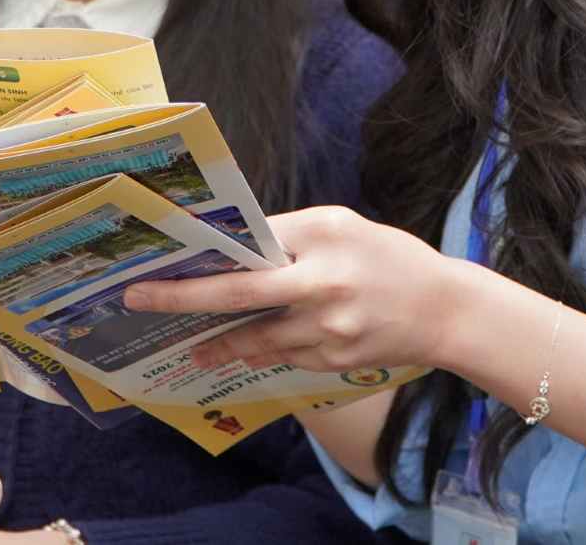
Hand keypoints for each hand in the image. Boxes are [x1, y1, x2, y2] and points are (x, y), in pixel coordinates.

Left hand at [122, 206, 464, 373]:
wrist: (446, 310)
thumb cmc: (388, 256)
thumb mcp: (341, 226)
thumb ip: (289, 235)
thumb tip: (234, 249)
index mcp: (322, 236)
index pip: (250, 244)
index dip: (204, 254)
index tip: (161, 259)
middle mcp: (321, 282)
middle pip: (239, 293)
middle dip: (183, 297)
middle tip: (139, 299)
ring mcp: (328, 326)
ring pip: (256, 337)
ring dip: (218, 341)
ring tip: (190, 346)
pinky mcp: (334, 359)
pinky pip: (284, 355)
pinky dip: (261, 351)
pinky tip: (240, 352)